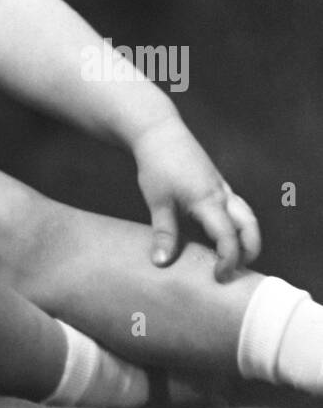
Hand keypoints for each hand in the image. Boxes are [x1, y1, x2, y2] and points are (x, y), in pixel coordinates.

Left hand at [132, 116, 260, 280]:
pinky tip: (222, 233)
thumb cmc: (156, 164)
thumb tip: (161, 263)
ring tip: (231, 257)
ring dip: (247, 237)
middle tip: (233, 270)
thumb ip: (164, 233)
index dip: (228, 260)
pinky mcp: (217, 181)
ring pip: (247, 215)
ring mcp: (222, 186)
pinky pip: (238, 206)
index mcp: (208, 201)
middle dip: (249, 251)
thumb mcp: (157, 201)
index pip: (229, 237)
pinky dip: (238, 224)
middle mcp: (222, 194)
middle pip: (250, 226)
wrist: (159, 131)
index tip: (218, 277)